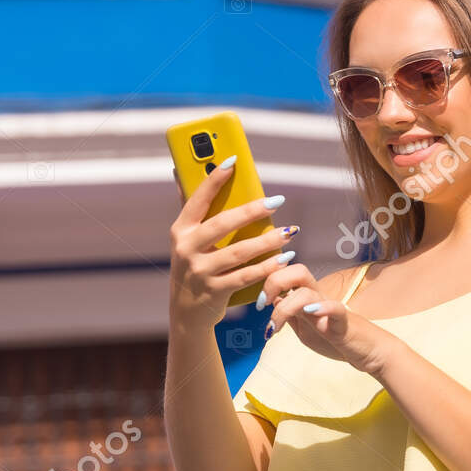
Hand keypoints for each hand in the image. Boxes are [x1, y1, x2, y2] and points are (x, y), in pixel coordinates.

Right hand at [168, 158, 296, 330]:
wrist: (186, 310)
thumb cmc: (193, 264)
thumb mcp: (186, 238)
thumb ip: (190, 207)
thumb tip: (181, 171)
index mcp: (181, 229)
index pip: (197, 199)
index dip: (214, 179)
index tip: (233, 160)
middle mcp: (186, 249)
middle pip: (222, 225)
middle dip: (251, 211)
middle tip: (276, 201)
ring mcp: (200, 271)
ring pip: (239, 252)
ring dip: (267, 241)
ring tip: (289, 231)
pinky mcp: (215, 291)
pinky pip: (246, 276)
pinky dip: (267, 267)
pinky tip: (284, 258)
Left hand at [260, 258, 394, 375]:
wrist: (367, 352)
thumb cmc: (336, 339)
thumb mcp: (304, 329)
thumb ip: (290, 314)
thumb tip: (274, 299)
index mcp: (307, 298)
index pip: (287, 274)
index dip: (268, 280)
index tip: (259, 303)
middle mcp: (318, 298)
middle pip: (297, 271)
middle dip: (273, 282)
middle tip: (262, 304)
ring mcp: (330, 308)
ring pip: (306, 292)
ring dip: (284, 308)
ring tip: (274, 328)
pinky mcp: (343, 322)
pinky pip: (335, 308)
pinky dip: (322, 308)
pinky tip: (310, 313)